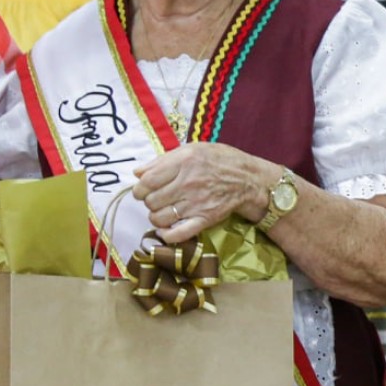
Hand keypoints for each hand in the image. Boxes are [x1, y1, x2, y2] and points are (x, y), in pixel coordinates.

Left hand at [135, 142, 271, 243]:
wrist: (248, 179)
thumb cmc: (220, 160)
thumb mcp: (193, 149)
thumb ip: (163, 160)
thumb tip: (137, 173)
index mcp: (184, 162)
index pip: (148, 181)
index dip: (139, 188)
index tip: (142, 190)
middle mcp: (188, 183)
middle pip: (151, 200)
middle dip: (148, 201)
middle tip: (156, 199)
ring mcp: (196, 203)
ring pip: (160, 218)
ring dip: (156, 217)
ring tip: (163, 211)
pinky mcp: (204, 219)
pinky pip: (178, 234)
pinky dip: (166, 235)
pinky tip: (166, 230)